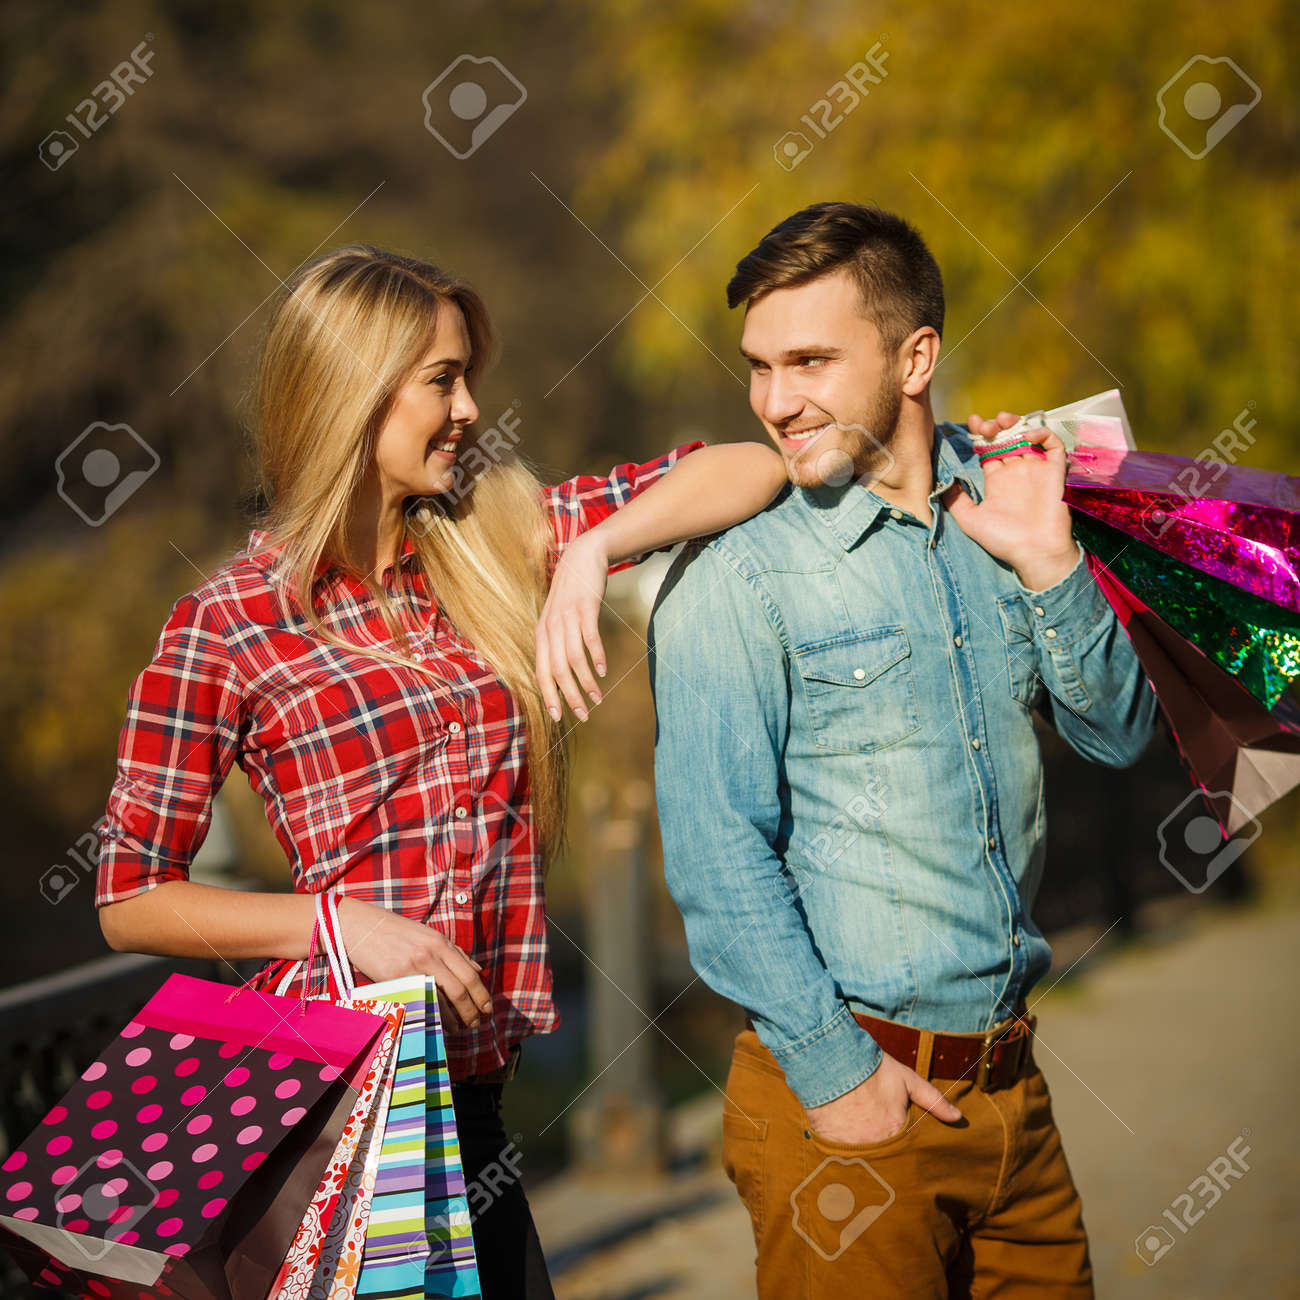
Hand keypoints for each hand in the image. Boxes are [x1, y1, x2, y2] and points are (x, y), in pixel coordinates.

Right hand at [337, 897, 492, 1028]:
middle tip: (477, 1022)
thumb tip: (478, 970)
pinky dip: (430, 1017)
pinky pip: (417, 1004)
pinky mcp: (392, 980)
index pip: (469, 974)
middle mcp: (428, 955)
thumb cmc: (394, 931)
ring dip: (453, 1019)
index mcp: (439, 942)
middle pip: (459, 990)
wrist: (358, 926)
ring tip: (460, 1027)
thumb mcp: (428, 934)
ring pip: (440, 1001)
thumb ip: (454, 951)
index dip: (481, 994)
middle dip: (472, 1011)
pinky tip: (436, 1025)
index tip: (488, 1007)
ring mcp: (410, 969)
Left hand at [535, 531, 608, 721]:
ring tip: (597, 697)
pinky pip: (590, 638)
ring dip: (586, 682)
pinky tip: (603, 670)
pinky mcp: (585, 609)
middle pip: (557, 671)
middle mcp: (551, 628)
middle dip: (570, 697)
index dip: (549, 696)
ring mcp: (568, 618)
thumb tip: (562, 673)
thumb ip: (557, 643)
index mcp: (542, 635)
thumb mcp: (557, 619)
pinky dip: (596, 657)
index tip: (558, 718)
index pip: (541, 672)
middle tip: (583, 715)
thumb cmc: (570, 594)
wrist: (581, 557)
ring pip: (574, 659)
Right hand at [805, 1051, 962, 1144]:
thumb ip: (933, 1099)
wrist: (830, 1062)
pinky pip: (842, 1157)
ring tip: (862, 1142)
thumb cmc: (871, 1069)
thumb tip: (958, 1117)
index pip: (909, 1150)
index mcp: (896, 1129)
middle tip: (881, 1148)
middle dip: (886, 1156)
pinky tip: (844, 1139)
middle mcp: (877, 1143)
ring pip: (865, 1160)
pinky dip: (845, 1152)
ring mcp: (853, 1147)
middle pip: (887, 1159)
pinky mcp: (833, 1146)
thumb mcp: (906, 1079)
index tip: (903, 1145)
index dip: (905, 1146)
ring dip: (865, 1154)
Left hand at [942, 410, 1079, 591]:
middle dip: (995, 425)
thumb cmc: (1003, 540)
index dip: (980, 433)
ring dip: (1016, 423)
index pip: (988, 449)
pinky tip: (1027, 436)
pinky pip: (1053, 445)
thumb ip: (955, 500)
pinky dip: (1043, 434)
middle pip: (1006, 438)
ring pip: (1028, 436)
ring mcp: (1036, 470)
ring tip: (1003, 421)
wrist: (1035, 552)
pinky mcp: (1055, 471)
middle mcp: (1016, 472)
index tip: (971, 421)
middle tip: (985, 425)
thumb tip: (941, 481)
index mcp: (997, 480)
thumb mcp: (970, 519)